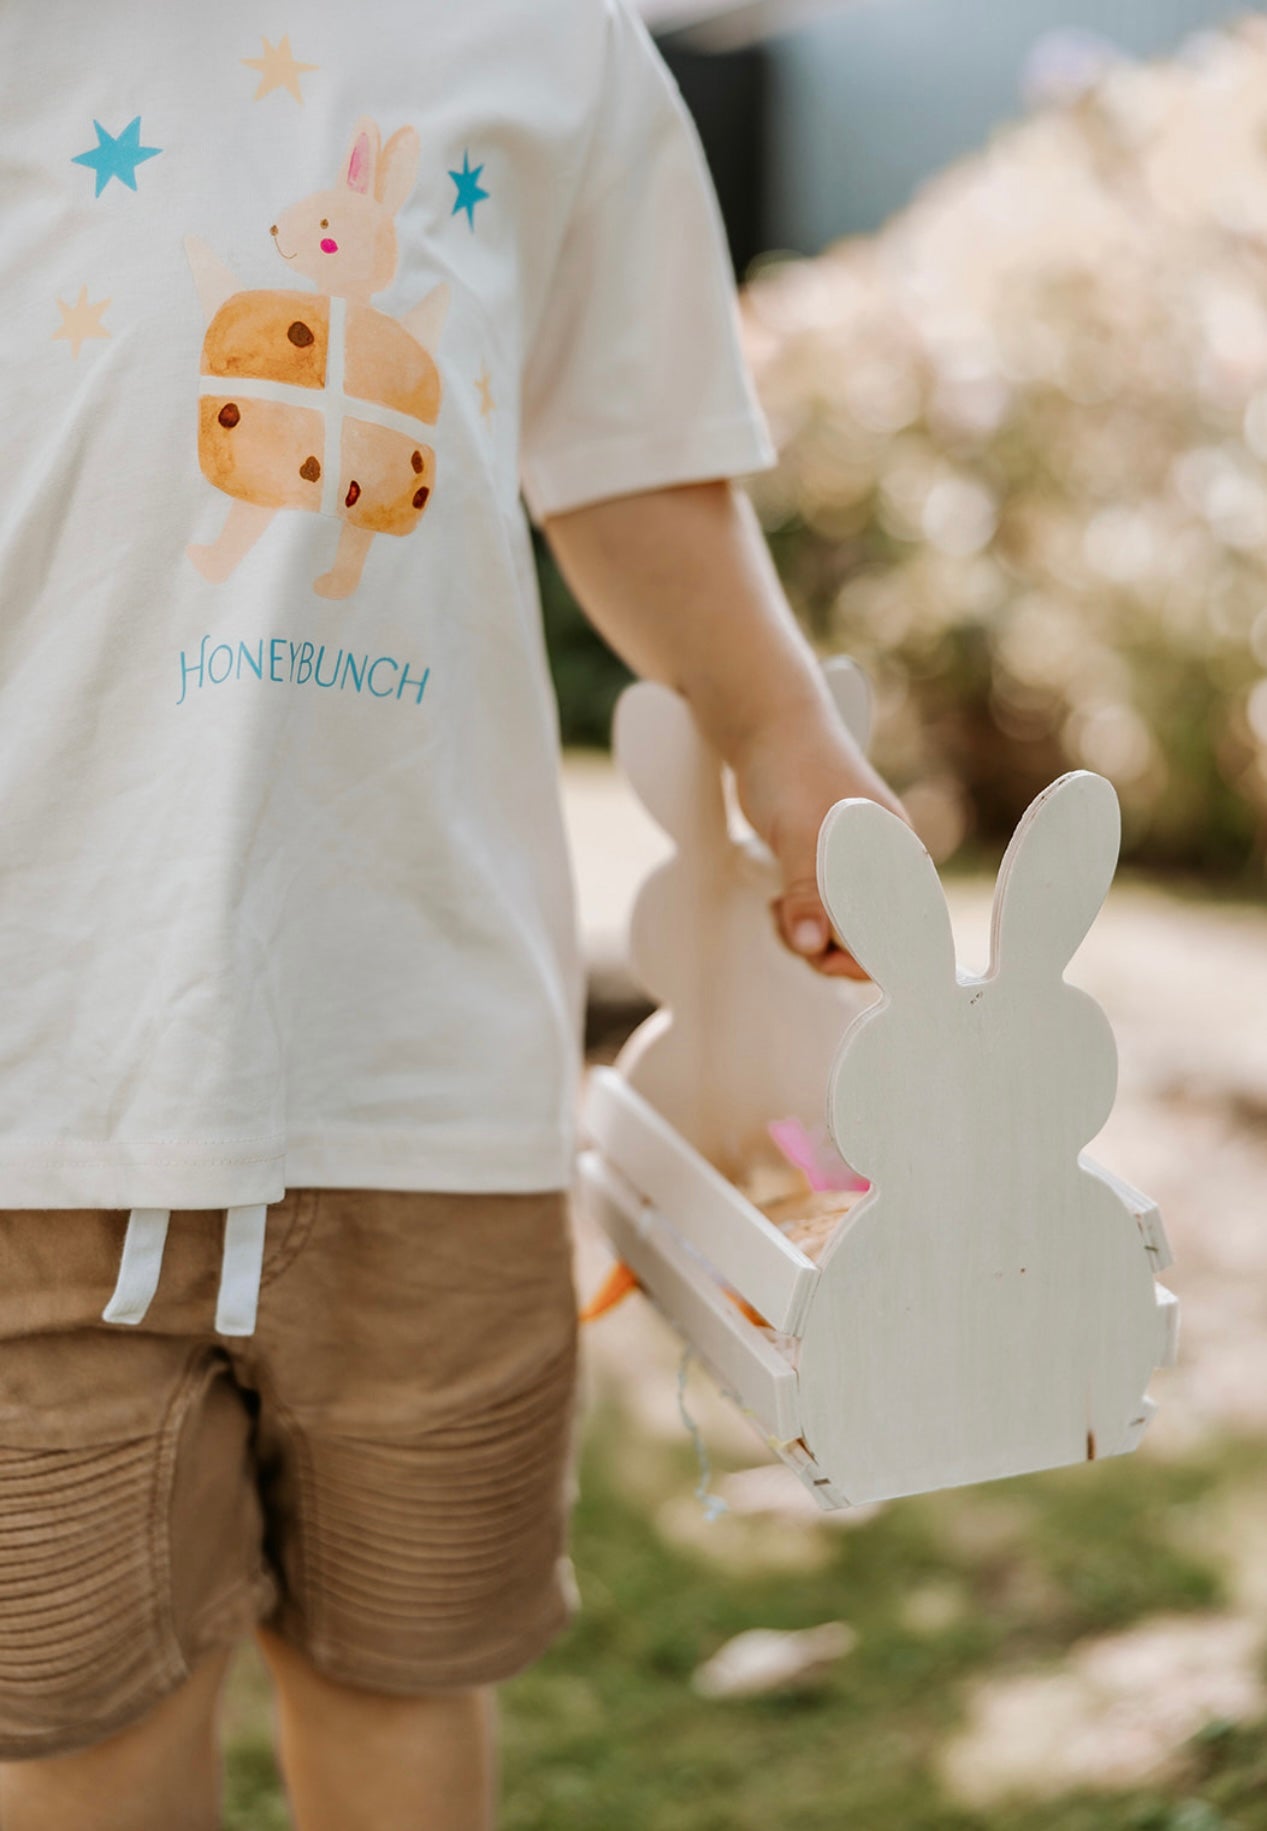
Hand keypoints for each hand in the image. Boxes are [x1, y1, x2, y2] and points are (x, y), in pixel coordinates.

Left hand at [727, 705, 911, 979]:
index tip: (828, 963)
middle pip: (872, 940)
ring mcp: (856, 869)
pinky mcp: (827, 871)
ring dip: (807, 936)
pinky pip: (822, 916)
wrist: (768, 727)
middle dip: (829, 949)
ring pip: (842, 932)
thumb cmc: (795, 769)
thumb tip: (813, 945)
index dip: (871, 959)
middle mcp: (885, 867)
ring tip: (779, 909)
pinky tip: (778, 902)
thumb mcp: (800, 837)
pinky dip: (799, 921)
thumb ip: (809, 893)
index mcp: (899, 857)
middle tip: (792, 931)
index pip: (907, 931)